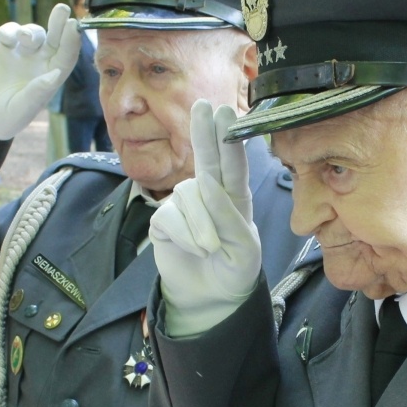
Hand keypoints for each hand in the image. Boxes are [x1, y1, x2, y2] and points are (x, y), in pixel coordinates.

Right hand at [0, 6, 80, 140]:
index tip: (73, 27)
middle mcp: (40, 63)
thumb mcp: (20, 110)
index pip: (66, 57)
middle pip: (55, 39)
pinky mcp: (2, 47)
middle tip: (63, 10)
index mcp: (51, 78)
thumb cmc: (4, 119)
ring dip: (30, 32)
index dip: (71, 43)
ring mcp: (22, 53)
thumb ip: (36, 93)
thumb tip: (55, 75)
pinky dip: (9, 31)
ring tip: (24, 38)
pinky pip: (9, 32)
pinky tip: (6, 39)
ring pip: (32, 33)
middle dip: (59, 23)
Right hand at [150, 100, 262, 337]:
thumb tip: (206, 186)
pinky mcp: (164, 220)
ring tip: (210, 249)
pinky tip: (193, 249)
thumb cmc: (234, 271)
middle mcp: (210, 196)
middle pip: (207, 159)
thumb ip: (229, 217)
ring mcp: (185, 206)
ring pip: (189, 196)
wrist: (210, 300)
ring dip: (200, 224)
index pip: (234, 164)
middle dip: (204, 133)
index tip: (224, 112)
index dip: (229, 138)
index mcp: (236, 198)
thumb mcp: (243, 250)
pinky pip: (170, 216)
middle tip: (202, 107)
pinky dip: (184, 235)